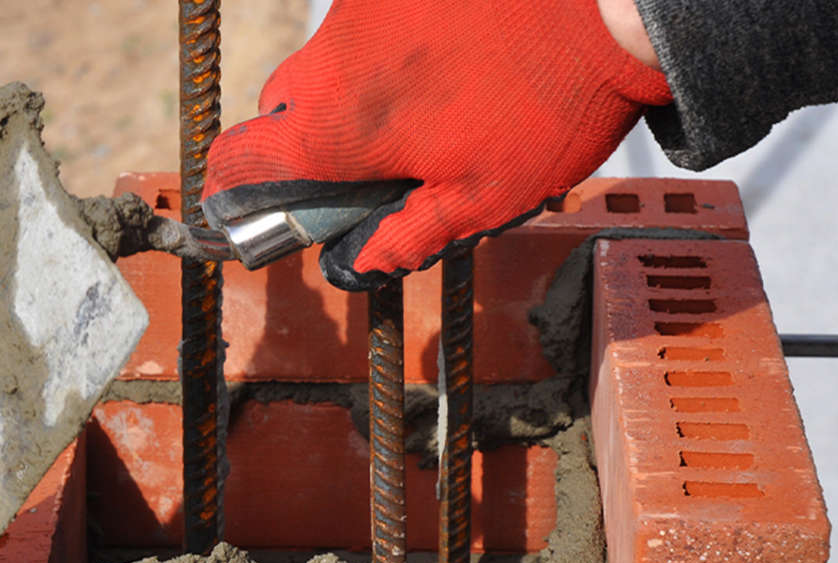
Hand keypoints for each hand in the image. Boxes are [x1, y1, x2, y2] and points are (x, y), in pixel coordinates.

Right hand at [202, 0, 670, 290]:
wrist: (607, 2)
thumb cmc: (548, 107)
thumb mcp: (485, 198)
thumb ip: (411, 233)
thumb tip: (362, 263)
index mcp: (344, 126)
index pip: (243, 157)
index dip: (230, 188)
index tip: (238, 203)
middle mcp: (336, 57)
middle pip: (282, 107)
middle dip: (303, 143)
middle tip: (359, 169)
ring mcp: (364, 7)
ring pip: (328, 62)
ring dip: (352, 95)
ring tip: (424, 114)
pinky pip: (367, 23)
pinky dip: (386, 52)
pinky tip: (445, 65)